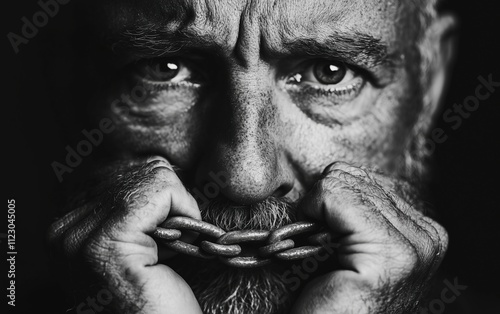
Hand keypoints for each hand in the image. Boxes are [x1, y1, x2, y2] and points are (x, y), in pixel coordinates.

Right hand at [47, 157, 201, 313]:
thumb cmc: (160, 300)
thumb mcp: (142, 245)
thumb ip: (137, 208)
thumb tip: (158, 170)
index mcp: (69, 232)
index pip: (127, 175)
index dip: (163, 199)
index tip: (168, 235)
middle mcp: (65, 232)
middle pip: (140, 172)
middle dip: (171, 203)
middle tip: (172, 245)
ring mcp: (79, 237)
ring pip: (154, 175)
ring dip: (179, 210)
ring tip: (172, 249)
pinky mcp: (106, 242)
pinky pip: (163, 189)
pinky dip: (186, 211)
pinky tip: (181, 245)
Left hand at [292, 162, 447, 313]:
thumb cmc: (327, 299)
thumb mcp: (347, 242)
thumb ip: (350, 206)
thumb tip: (326, 173)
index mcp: (420, 229)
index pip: (358, 176)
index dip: (325, 203)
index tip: (324, 239)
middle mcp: (427, 234)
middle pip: (347, 176)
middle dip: (318, 210)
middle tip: (319, 250)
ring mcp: (415, 245)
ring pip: (338, 182)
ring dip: (312, 217)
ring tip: (322, 256)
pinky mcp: (392, 255)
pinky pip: (333, 197)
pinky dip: (311, 219)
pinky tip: (319, 254)